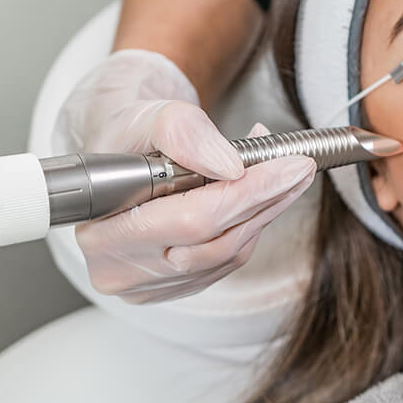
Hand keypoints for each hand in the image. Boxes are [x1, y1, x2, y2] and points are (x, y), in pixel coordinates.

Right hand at [53, 49, 316, 303]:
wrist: (118, 154)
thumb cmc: (127, 137)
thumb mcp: (149, 117)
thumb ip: (183, 134)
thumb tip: (231, 166)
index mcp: (101, 230)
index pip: (190, 220)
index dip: (246, 193)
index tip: (289, 166)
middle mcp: (118, 269)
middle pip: (216, 243)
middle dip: (267, 200)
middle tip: (301, 167)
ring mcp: (146, 284)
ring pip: (228, 254)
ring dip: (265, 212)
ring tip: (283, 173)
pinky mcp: (172, 286)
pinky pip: (227, 261)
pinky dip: (251, 225)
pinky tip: (259, 195)